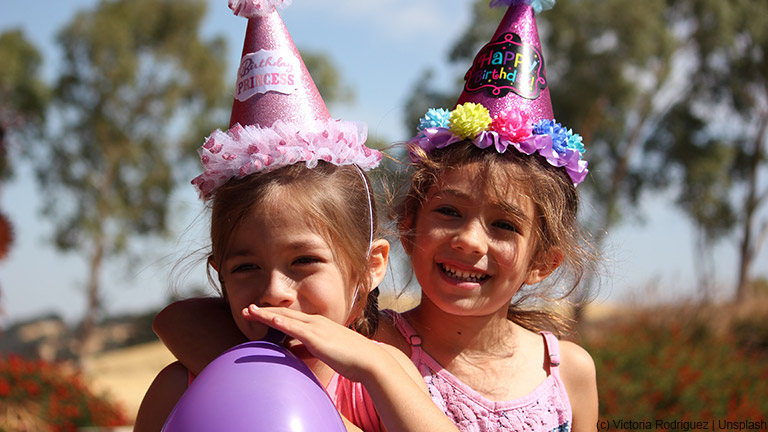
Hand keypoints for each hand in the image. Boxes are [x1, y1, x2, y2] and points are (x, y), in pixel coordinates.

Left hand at [242, 305, 383, 382]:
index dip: (272, 314)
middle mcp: (315, 322)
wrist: (368, 360)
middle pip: (284, 314)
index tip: (256, 312)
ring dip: (266, 314)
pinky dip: (282, 323)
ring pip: (286, 318)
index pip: (291, 317)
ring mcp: (317, 328)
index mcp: (318, 324)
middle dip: (263, 311)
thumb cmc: (350, 358)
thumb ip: (309, 349)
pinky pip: (296, 329)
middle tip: (246, 309)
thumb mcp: (325, 351)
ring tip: (249, 311)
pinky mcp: (318, 338)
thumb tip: (293, 352)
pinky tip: (271, 319)